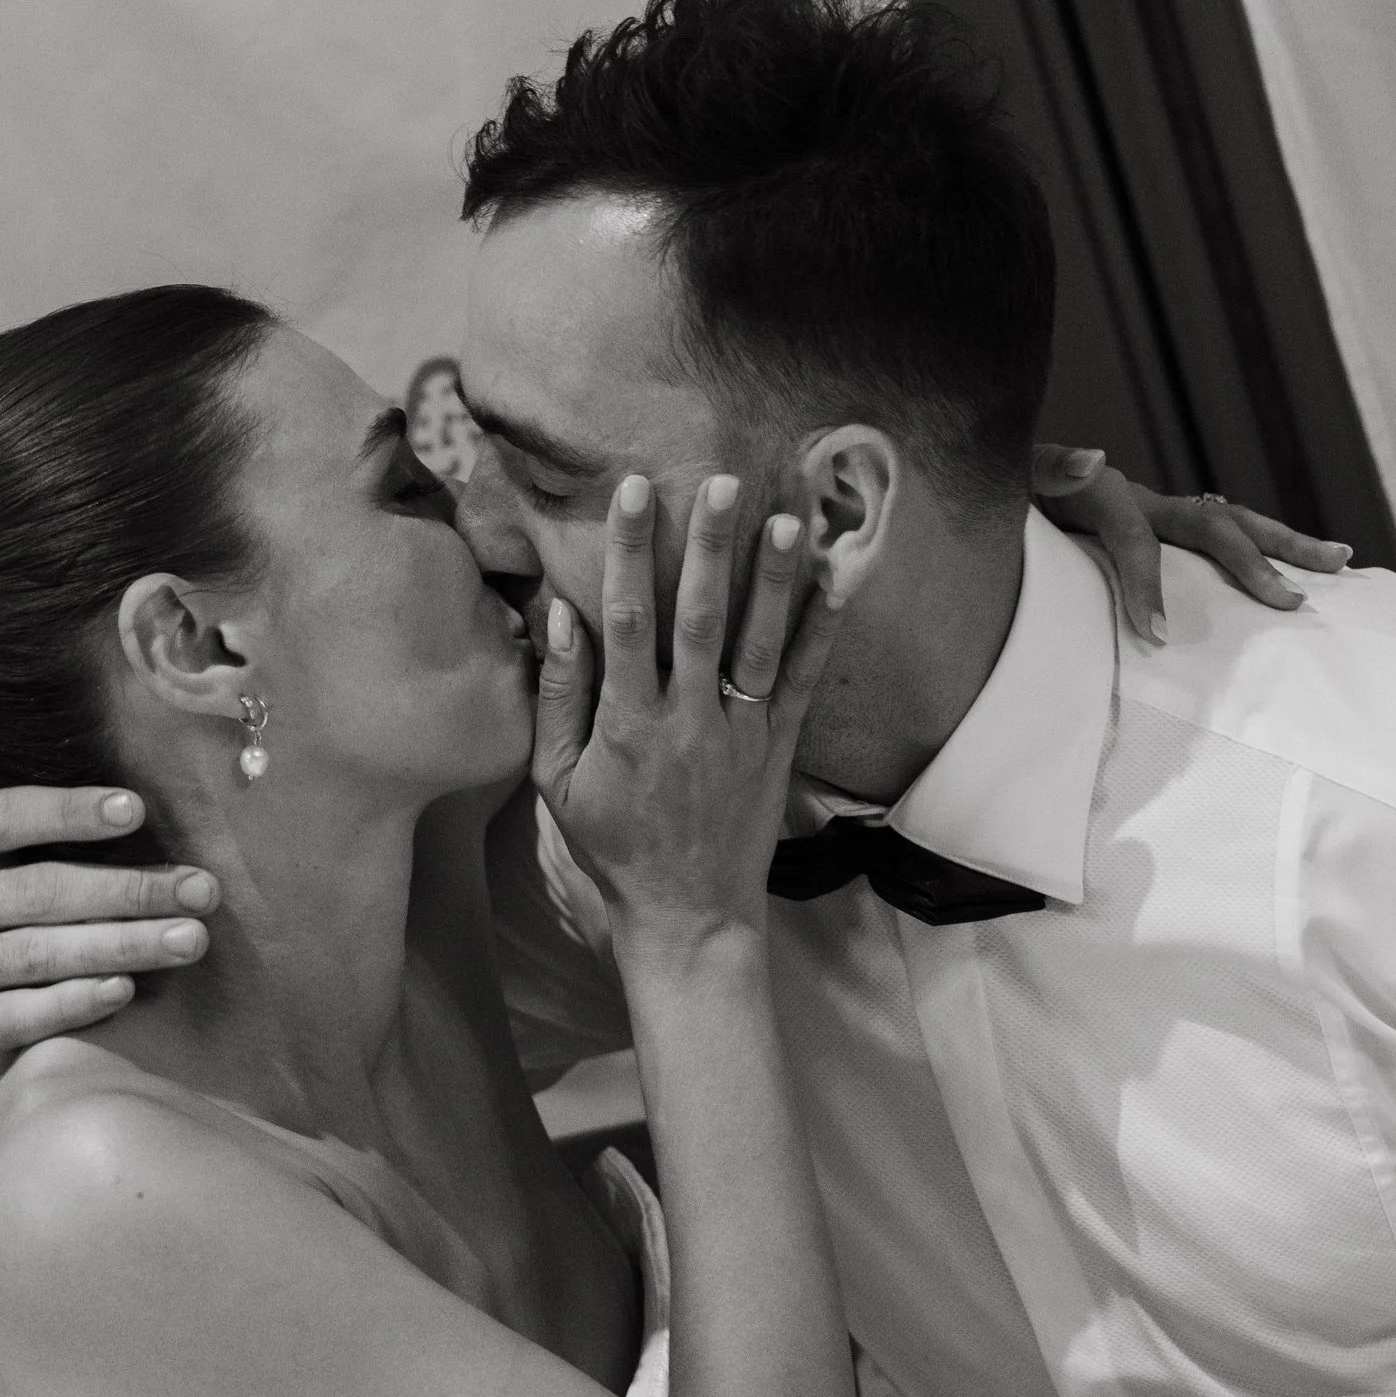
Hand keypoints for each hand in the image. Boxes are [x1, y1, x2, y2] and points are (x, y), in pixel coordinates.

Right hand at [0, 788, 219, 1080]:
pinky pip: (21, 1015)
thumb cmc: (42, 905)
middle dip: (128, 889)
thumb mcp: (40, 856)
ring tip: (189, 940)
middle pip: (37, 890)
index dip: (67, 812)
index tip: (137, 810)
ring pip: (38, 953)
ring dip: (123, 944)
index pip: (0, 816)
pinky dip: (76, 1001)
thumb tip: (163, 808)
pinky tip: (125, 988)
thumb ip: (80, 834)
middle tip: (201, 891)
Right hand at [529, 474, 836, 948]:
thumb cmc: (613, 845)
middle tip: (720, 482)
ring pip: (759, 643)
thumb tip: (561, 615)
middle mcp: (688, 721)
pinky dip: (821, 629)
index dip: (630, 552)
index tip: (634, 493)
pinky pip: (802, 681)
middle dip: (709, 546)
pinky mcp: (778, 750)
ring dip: (774, 578)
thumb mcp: (557, 780)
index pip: (627, 620)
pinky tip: (838, 579)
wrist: (686, 914)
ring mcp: (740, 735)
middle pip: (699, 618)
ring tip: (788, 517)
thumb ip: (559, 697)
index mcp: (627, 724)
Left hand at [1030, 442, 1351, 644]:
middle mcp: (1141, 499)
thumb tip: (1096, 459)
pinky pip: (1219, 538)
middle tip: (1293, 602)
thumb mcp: (1013, 480)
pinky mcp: (1158, 523)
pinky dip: (1261, 554)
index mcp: (1104, 496)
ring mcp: (1156, 510)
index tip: (1159, 636)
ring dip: (1283, 545)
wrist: (995, 476)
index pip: (1138, 537)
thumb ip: (1048, 469)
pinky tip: (1294, 576)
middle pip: (1212, 522)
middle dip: (1255, 561)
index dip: (1148, 584)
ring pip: (1231, 522)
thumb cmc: (1002, 493)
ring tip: (1340, 561)